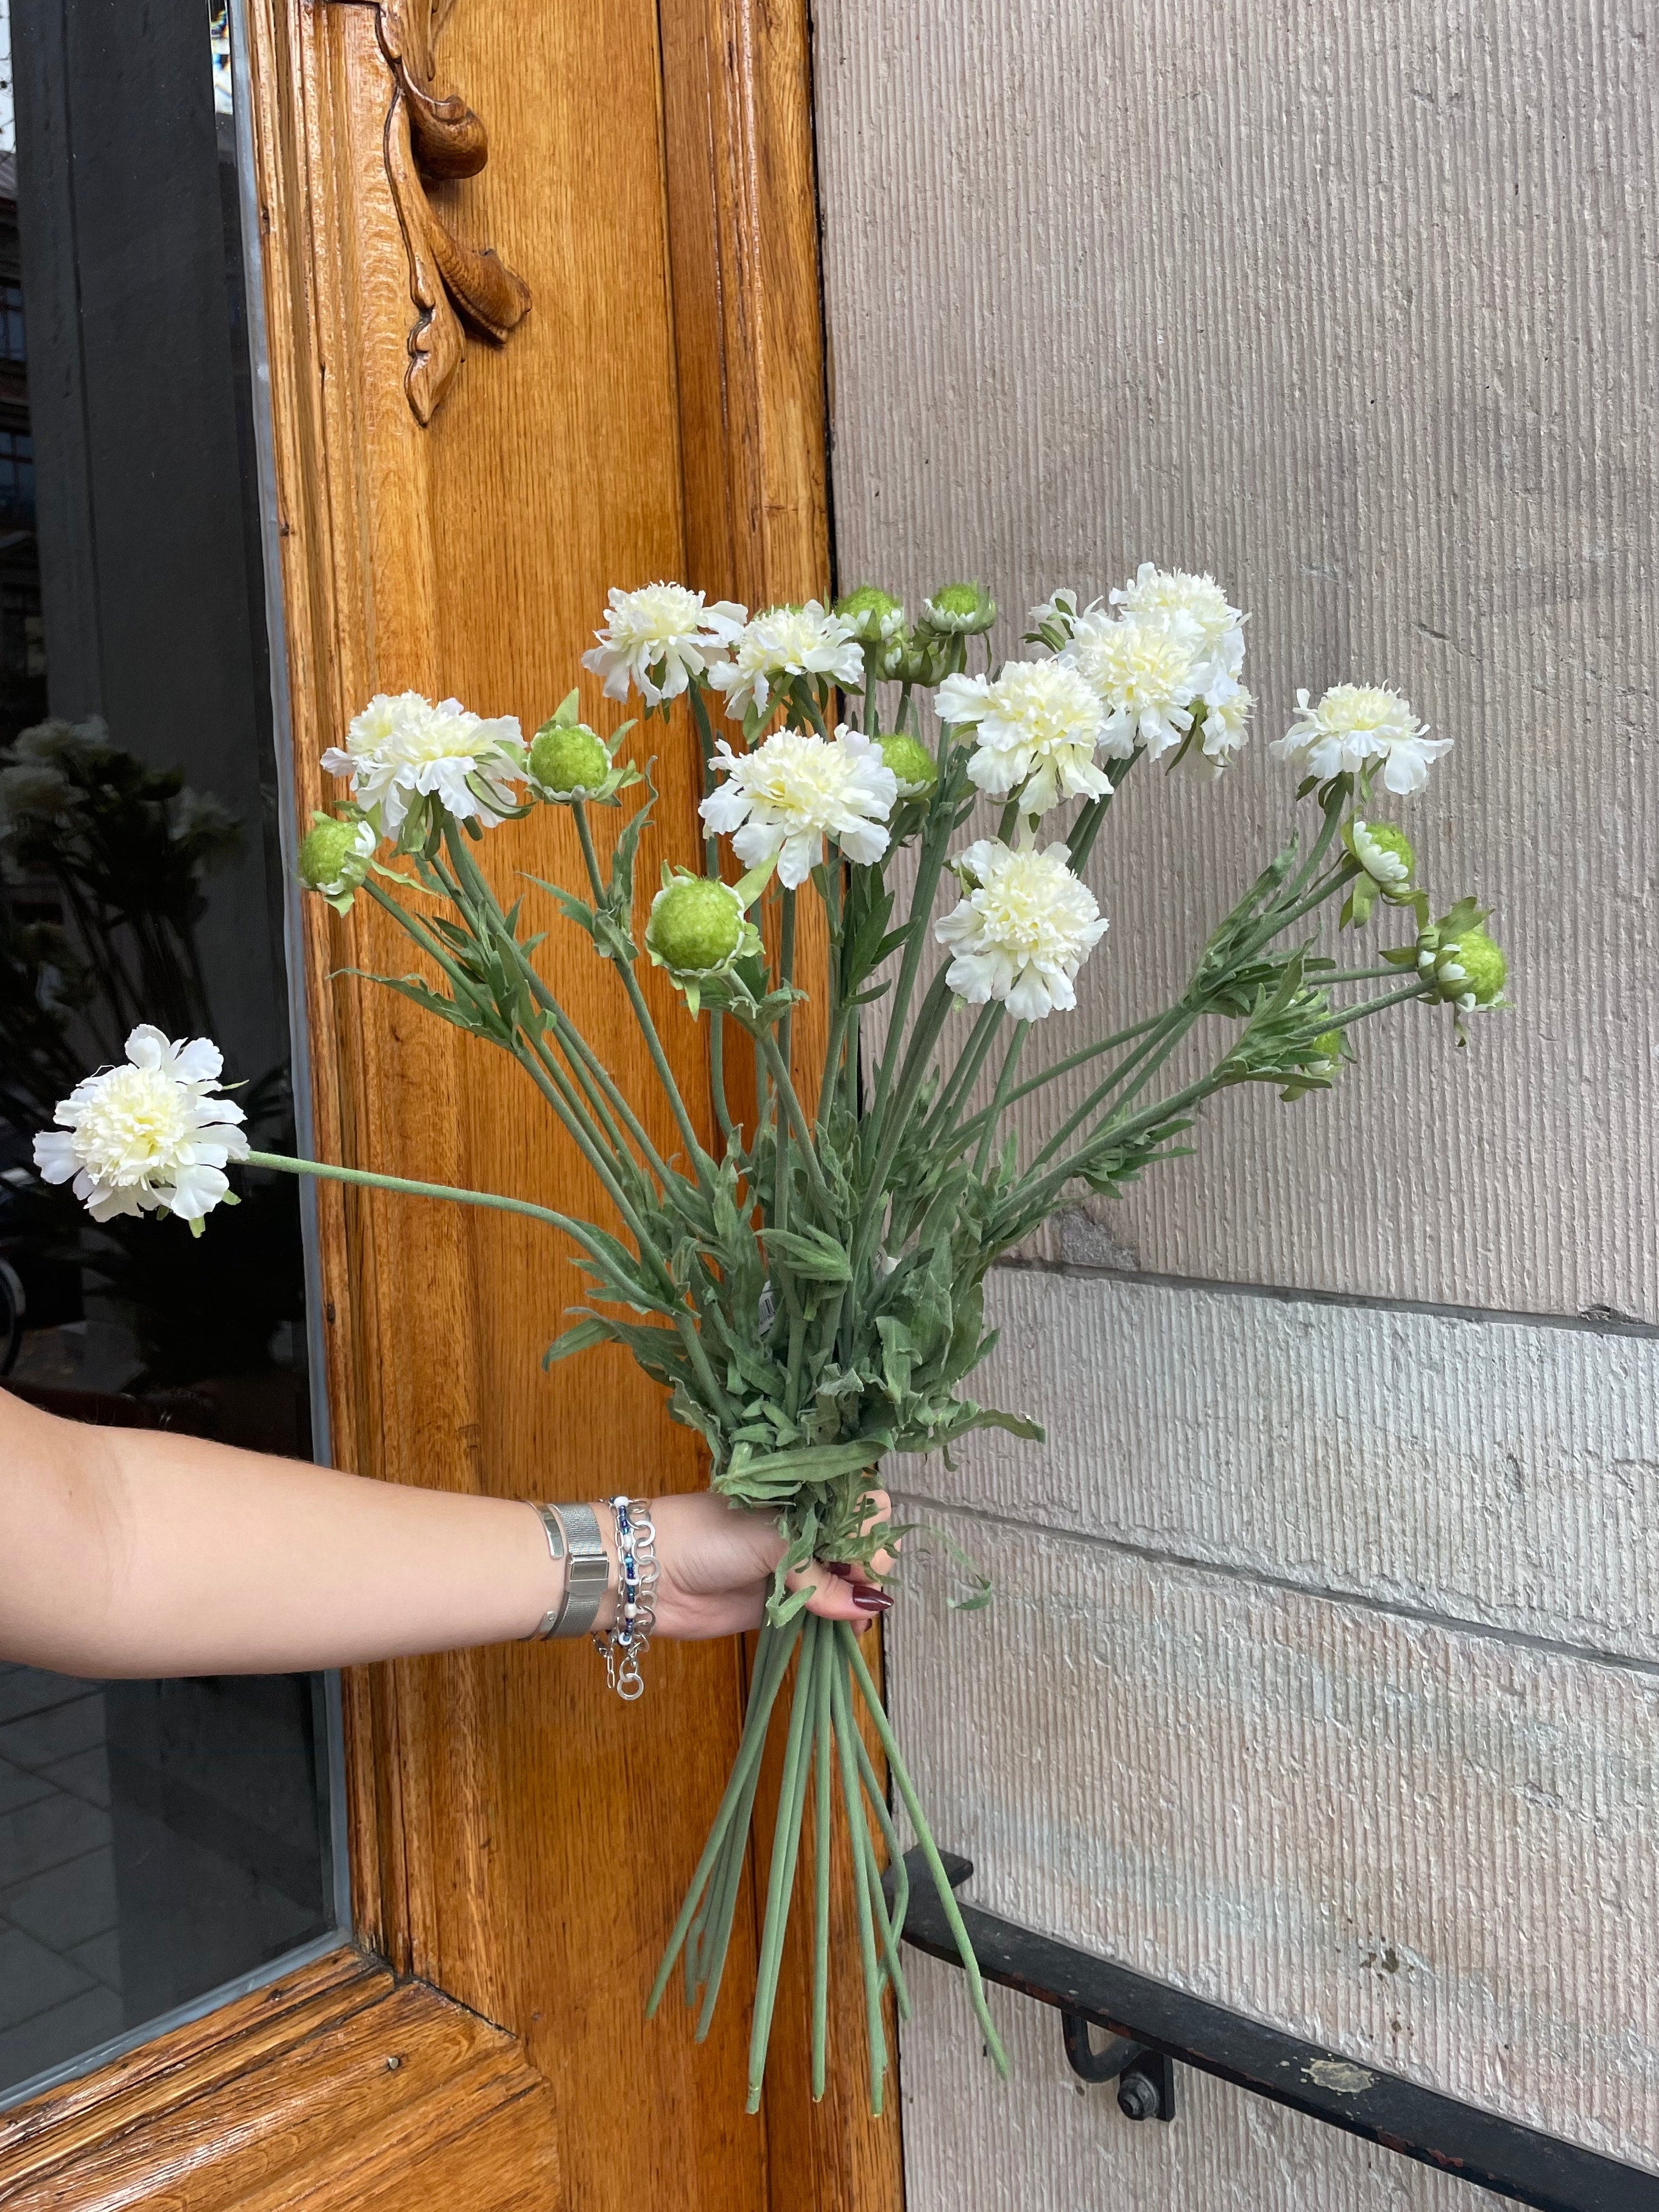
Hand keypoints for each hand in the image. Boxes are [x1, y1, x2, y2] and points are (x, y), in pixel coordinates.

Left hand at [606, 1490, 896, 1639]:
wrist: (651, 1573)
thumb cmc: (707, 1536)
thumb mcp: (771, 1540)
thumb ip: (821, 1572)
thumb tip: (870, 1605)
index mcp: (804, 1495)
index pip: (861, 1507)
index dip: (870, 1535)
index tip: (862, 1563)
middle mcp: (804, 1527)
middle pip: (858, 1545)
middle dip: (867, 1570)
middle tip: (858, 1592)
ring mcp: (794, 1565)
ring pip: (844, 1581)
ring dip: (856, 1601)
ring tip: (854, 1622)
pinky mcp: (782, 1601)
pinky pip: (822, 1610)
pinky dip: (838, 1622)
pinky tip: (846, 1632)